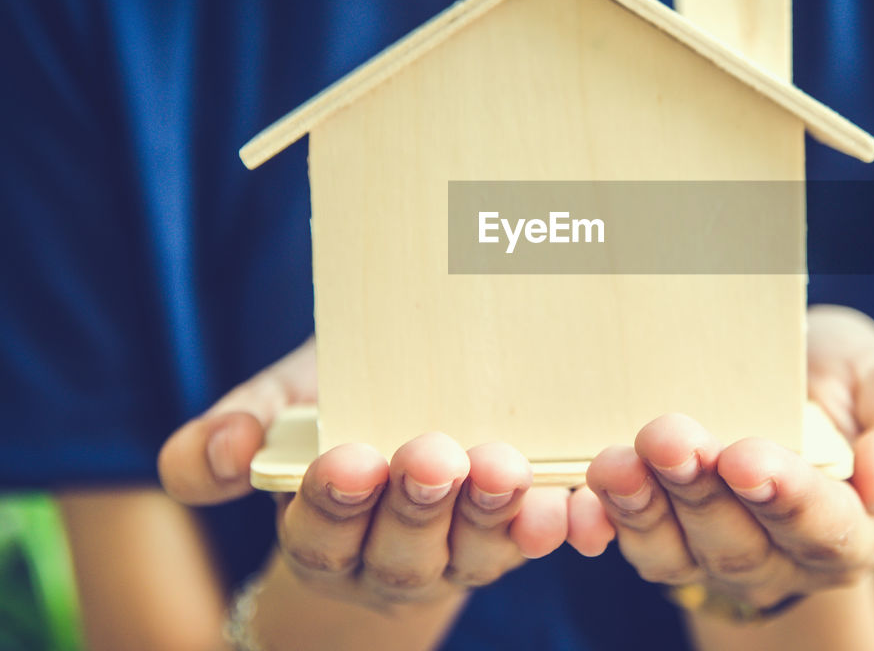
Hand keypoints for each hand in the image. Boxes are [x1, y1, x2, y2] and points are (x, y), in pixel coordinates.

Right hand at [158, 339, 568, 609]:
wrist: (406, 391)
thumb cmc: (335, 398)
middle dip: (417, 509)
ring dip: (493, 516)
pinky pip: (536, 542)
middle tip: (434, 457)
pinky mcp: (515, 537)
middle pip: (400, 554)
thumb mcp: (278, 405)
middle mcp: (389, 562)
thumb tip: (225, 452)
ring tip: (506, 470)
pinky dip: (554, 527)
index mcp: (323, 536)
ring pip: (475, 554)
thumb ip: (232, 431)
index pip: (320, 535)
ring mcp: (459, 556)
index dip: (333, 503)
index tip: (349, 460)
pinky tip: (568, 506)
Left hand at [565, 305, 873, 609]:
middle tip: (670, 437)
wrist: (789, 371)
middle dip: (700, 491)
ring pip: (677, 553)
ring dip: (642, 507)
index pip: (824, 529)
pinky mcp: (665, 541)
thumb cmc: (850, 383)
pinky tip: (581, 496)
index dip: (786, 499)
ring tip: (617, 460)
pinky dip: (602, 522)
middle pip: (740, 544)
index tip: (747, 458)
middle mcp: (784, 560)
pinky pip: (631, 544)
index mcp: (852, 530)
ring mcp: (717, 556)